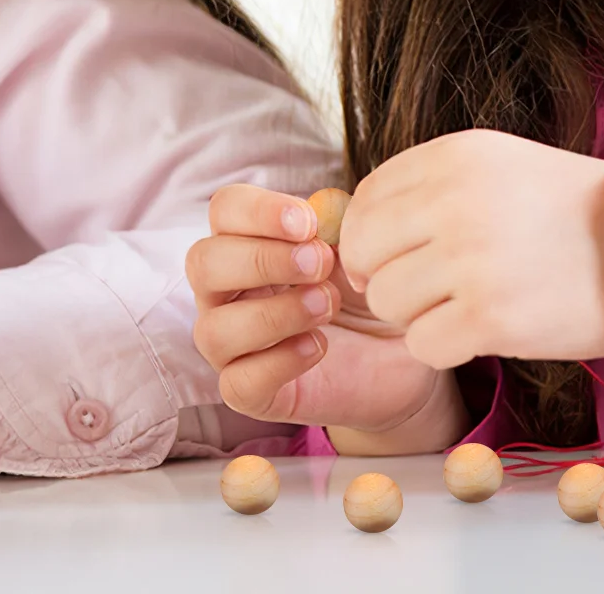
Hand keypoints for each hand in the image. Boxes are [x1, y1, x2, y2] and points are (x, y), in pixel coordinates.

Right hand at [187, 185, 468, 454]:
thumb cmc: (365, 282)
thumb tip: (320, 210)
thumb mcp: (358, 241)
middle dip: (262, 259)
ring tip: (327, 305)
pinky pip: (237, 384)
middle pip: (203, 263)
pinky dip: (278, 362)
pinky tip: (318, 345)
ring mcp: (234, 347)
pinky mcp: (253, 395)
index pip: (224, 210)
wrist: (400, 344)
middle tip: (318, 263)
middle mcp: (227, 293)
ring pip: (214, 330)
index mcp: (247, 241)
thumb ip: (337, 218)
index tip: (309, 223)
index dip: (258, 211)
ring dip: (274, 312)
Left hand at [339, 129, 603, 370]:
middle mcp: (455, 200)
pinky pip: (422, 346)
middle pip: (364, 253)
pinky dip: (446, 347)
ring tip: (467, 305)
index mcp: (456, 155)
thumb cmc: (576, 211)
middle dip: (386, 278)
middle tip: (429, 290)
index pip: (365, 198)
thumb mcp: (501, 165)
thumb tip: (359, 233)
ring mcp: (470, 260)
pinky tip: (483, 331)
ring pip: (387, 303)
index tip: (392, 257)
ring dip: (418, 314)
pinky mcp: (490, 318)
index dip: (369, 237)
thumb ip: (433, 186)